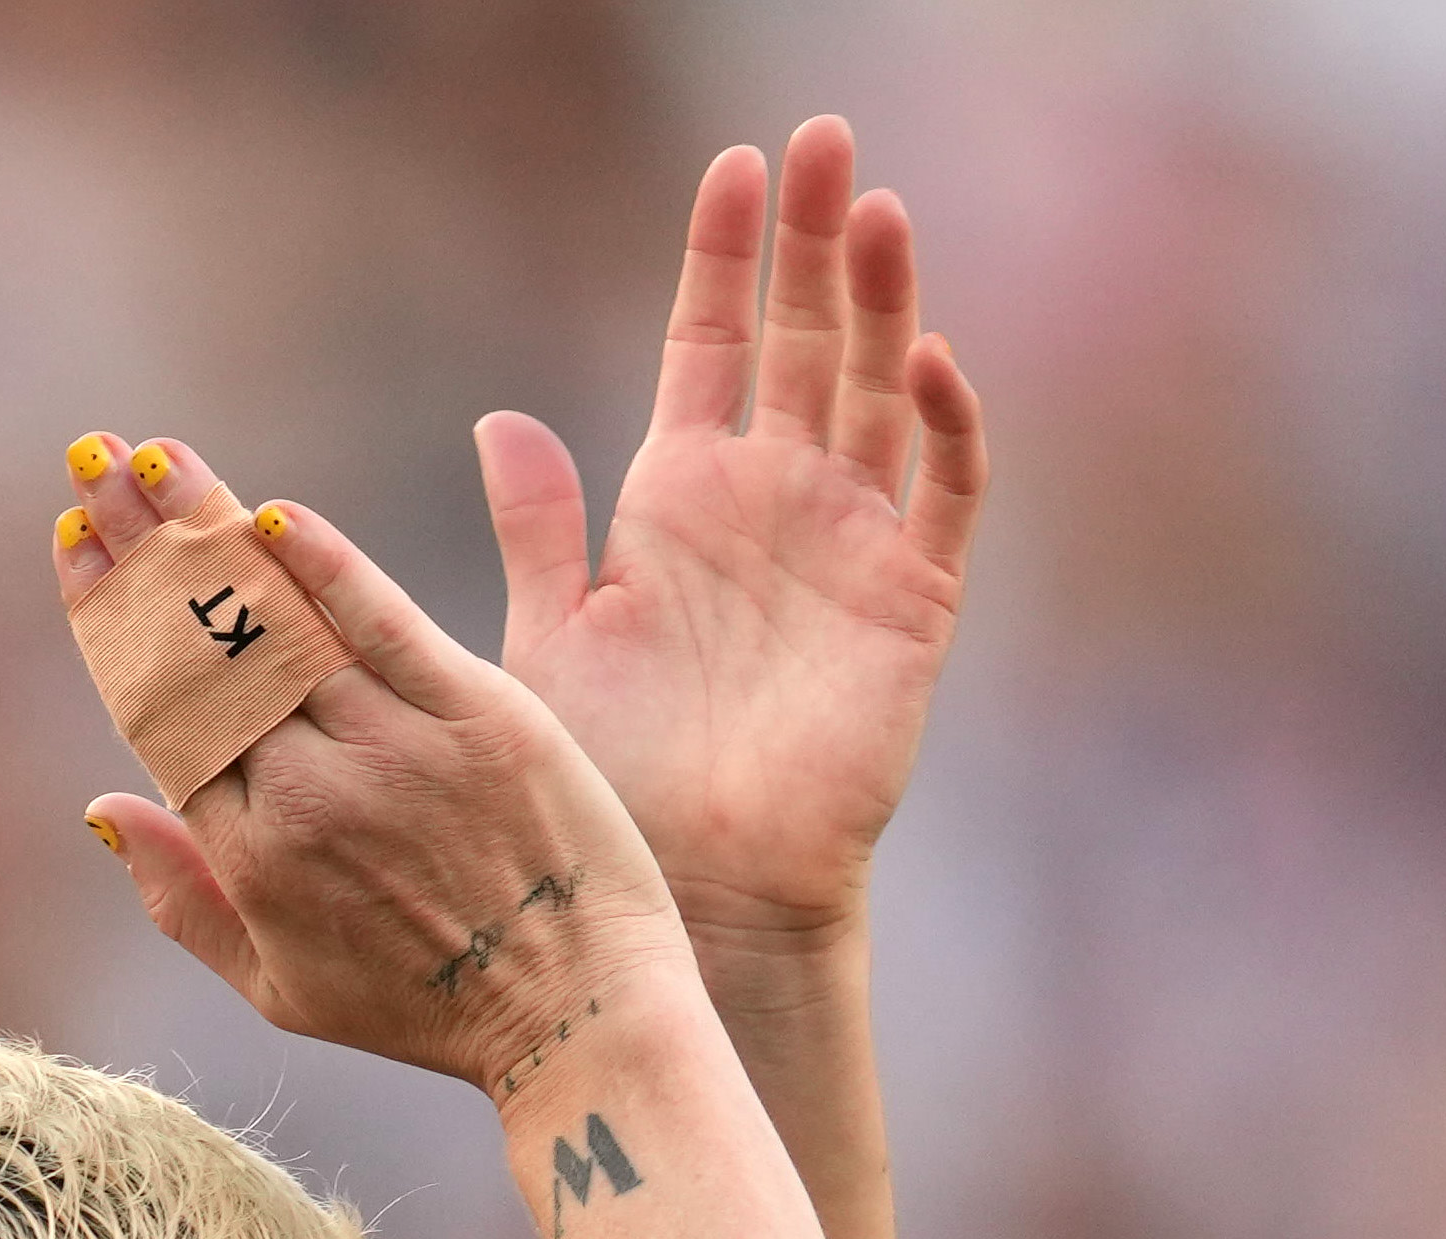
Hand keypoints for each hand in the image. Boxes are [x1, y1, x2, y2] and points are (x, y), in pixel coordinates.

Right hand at [55, 440, 684, 1098]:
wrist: (578, 1021)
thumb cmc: (432, 1016)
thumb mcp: (283, 991)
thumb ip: (183, 900)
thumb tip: (99, 806)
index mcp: (251, 855)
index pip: (158, 707)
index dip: (109, 615)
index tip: (74, 543)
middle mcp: (307, 794)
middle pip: (201, 648)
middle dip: (138, 545)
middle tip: (92, 462)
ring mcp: (394, 750)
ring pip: (275, 622)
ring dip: (206, 526)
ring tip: (153, 456)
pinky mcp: (481, 717)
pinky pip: (383, 620)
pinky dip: (325, 562)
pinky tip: (271, 510)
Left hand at [478, 118, 988, 954]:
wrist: (696, 892)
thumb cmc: (614, 781)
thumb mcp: (554, 641)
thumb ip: (541, 531)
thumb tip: (500, 420)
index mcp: (683, 494)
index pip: (713, 341)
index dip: (725, 254)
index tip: (735, 162)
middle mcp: (775, 501)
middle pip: (807, 339)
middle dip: (816, 241)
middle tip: (825, 140)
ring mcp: (850, 545)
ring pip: (881, 395)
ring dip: (885, 303)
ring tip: (876, 210)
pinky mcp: (910, 605)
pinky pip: (943, 499)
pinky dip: (946, 430)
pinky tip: (930, 360)